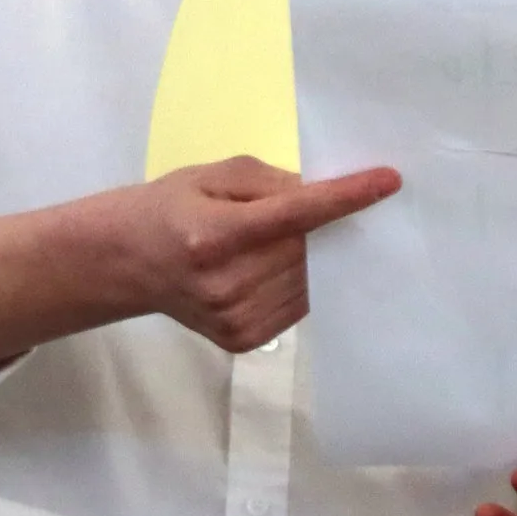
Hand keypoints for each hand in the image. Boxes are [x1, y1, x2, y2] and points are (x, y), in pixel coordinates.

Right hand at [124, 155, 400, 352]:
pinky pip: (297, 306)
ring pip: (309, 280)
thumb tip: (321, 192)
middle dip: (318, 227)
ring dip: (309, 258)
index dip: (346, 197)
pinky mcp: (242, 340)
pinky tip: (269, 269)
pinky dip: (297, 283)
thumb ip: (269, 181)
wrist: (127, 263)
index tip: (388, 181)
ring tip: (272, 244)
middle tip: (298, 213)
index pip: (297, 214)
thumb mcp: (212, 175)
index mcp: (216, 234)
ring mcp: (235, 318)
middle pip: (307, 249)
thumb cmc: (171, 208)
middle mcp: (227, 283)